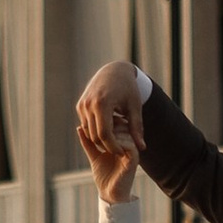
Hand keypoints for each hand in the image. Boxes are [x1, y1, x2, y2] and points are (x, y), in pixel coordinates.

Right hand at [75, 61, 146, 200]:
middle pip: (95, 135)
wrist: (114, 71)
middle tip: (120, 149)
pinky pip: (86, 124)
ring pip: (89, 132)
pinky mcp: (80, 105)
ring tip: (116, 138)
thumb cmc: (128, 88)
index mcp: (103, 104)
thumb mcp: (135, 107)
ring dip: (100, 139)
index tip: (122, 152)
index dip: (113, 146)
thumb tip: (142, 148)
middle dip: (107, 146)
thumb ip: (137, 128)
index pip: (104, 134)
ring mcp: (82, 104)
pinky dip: (95, 130)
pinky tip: (109, 128)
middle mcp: (89, 104)